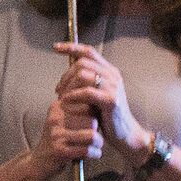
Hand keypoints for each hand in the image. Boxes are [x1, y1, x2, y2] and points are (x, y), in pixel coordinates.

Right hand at [28, 96, 103, 166]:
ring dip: (98, 142)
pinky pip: (86, 150)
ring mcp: (56, 134)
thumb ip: (77, 110)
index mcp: (57, 107)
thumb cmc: (57, 140)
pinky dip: (94, 153)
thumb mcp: (62, 120)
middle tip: (94, 136)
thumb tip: (99, 104)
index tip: (92, 123)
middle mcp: (55, 118)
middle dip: (97, 129)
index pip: (87, 104)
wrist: (40, 161)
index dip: (94, 115)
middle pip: (91, 119)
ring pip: (91, 135)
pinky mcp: (59, 150)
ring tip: (96, 145)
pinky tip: (93, 154)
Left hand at [51, 43, 153, 157]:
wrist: (125, 134)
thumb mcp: (96, 95)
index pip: (89, 51)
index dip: (71, 47)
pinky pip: (87, 92)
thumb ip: (86, 83)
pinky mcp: (111, 100)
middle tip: (58, 90)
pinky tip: (66, 102)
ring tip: (62, 97)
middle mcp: (113, 75)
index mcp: (109, 71)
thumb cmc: (107, 116)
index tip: (55, 47)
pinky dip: (73, 95)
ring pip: (83, 74)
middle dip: (65, 75)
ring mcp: (113, 86)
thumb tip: (66, 76)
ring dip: (68, 85)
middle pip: (82, 63)